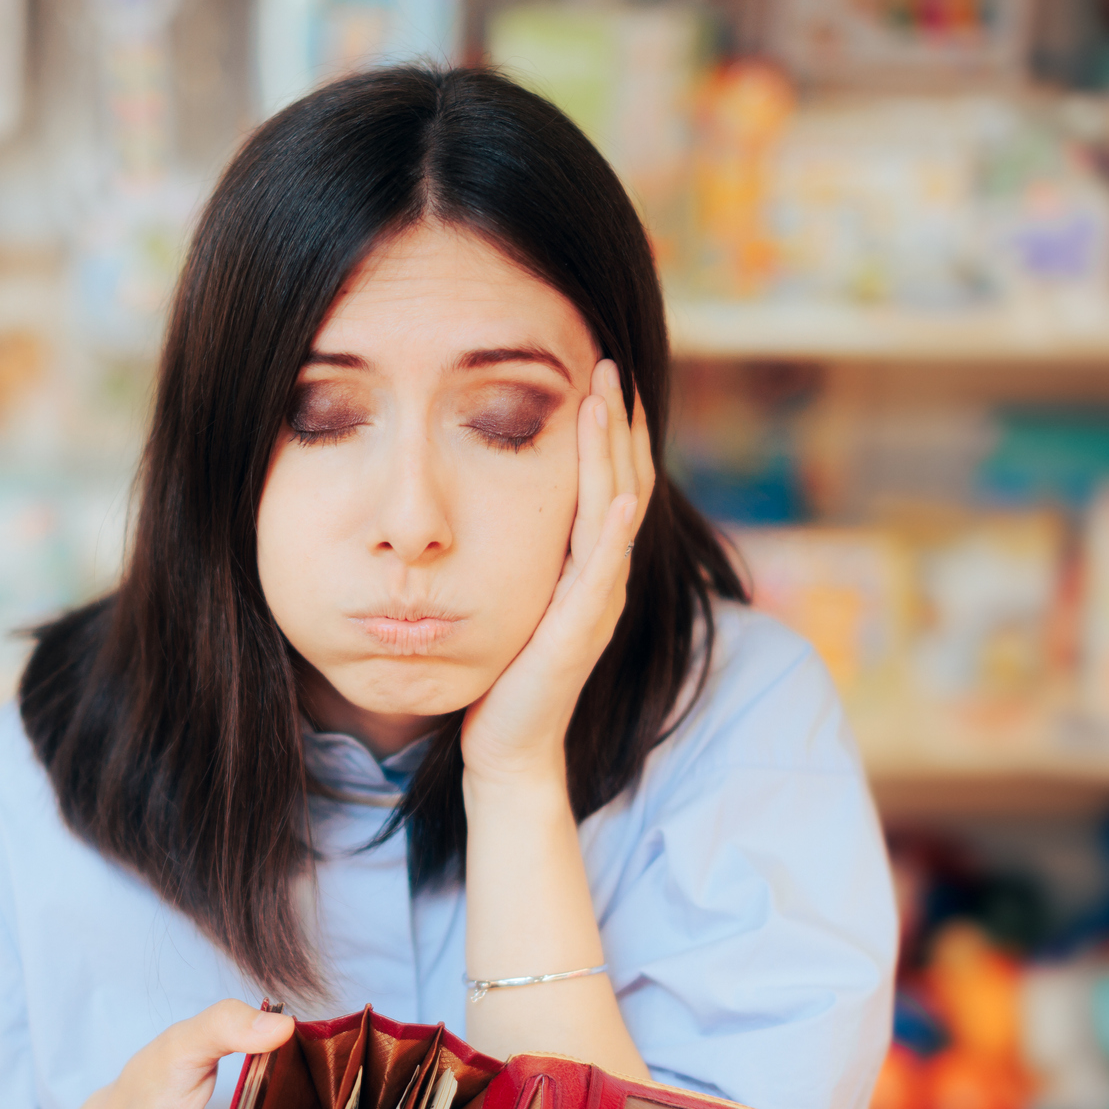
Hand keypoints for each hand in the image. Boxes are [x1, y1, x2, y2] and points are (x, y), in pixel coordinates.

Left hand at [460, 358, 653, 787]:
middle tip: (606, 361)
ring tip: (605, 400)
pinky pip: (602, 572)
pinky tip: (617, 495)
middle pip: (622, 480)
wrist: (504, 746)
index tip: (595, 370)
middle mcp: (602, 577)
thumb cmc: (502, 673)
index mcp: (586, 564)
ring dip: (614, 454)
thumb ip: (518, 551)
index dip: (606, 426)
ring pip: (616, 512)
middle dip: (615, 420)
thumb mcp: (509, 593)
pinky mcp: (579, 632)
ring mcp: (597, 603)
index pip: (606, 478)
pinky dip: (611, 531)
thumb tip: (487, 495)